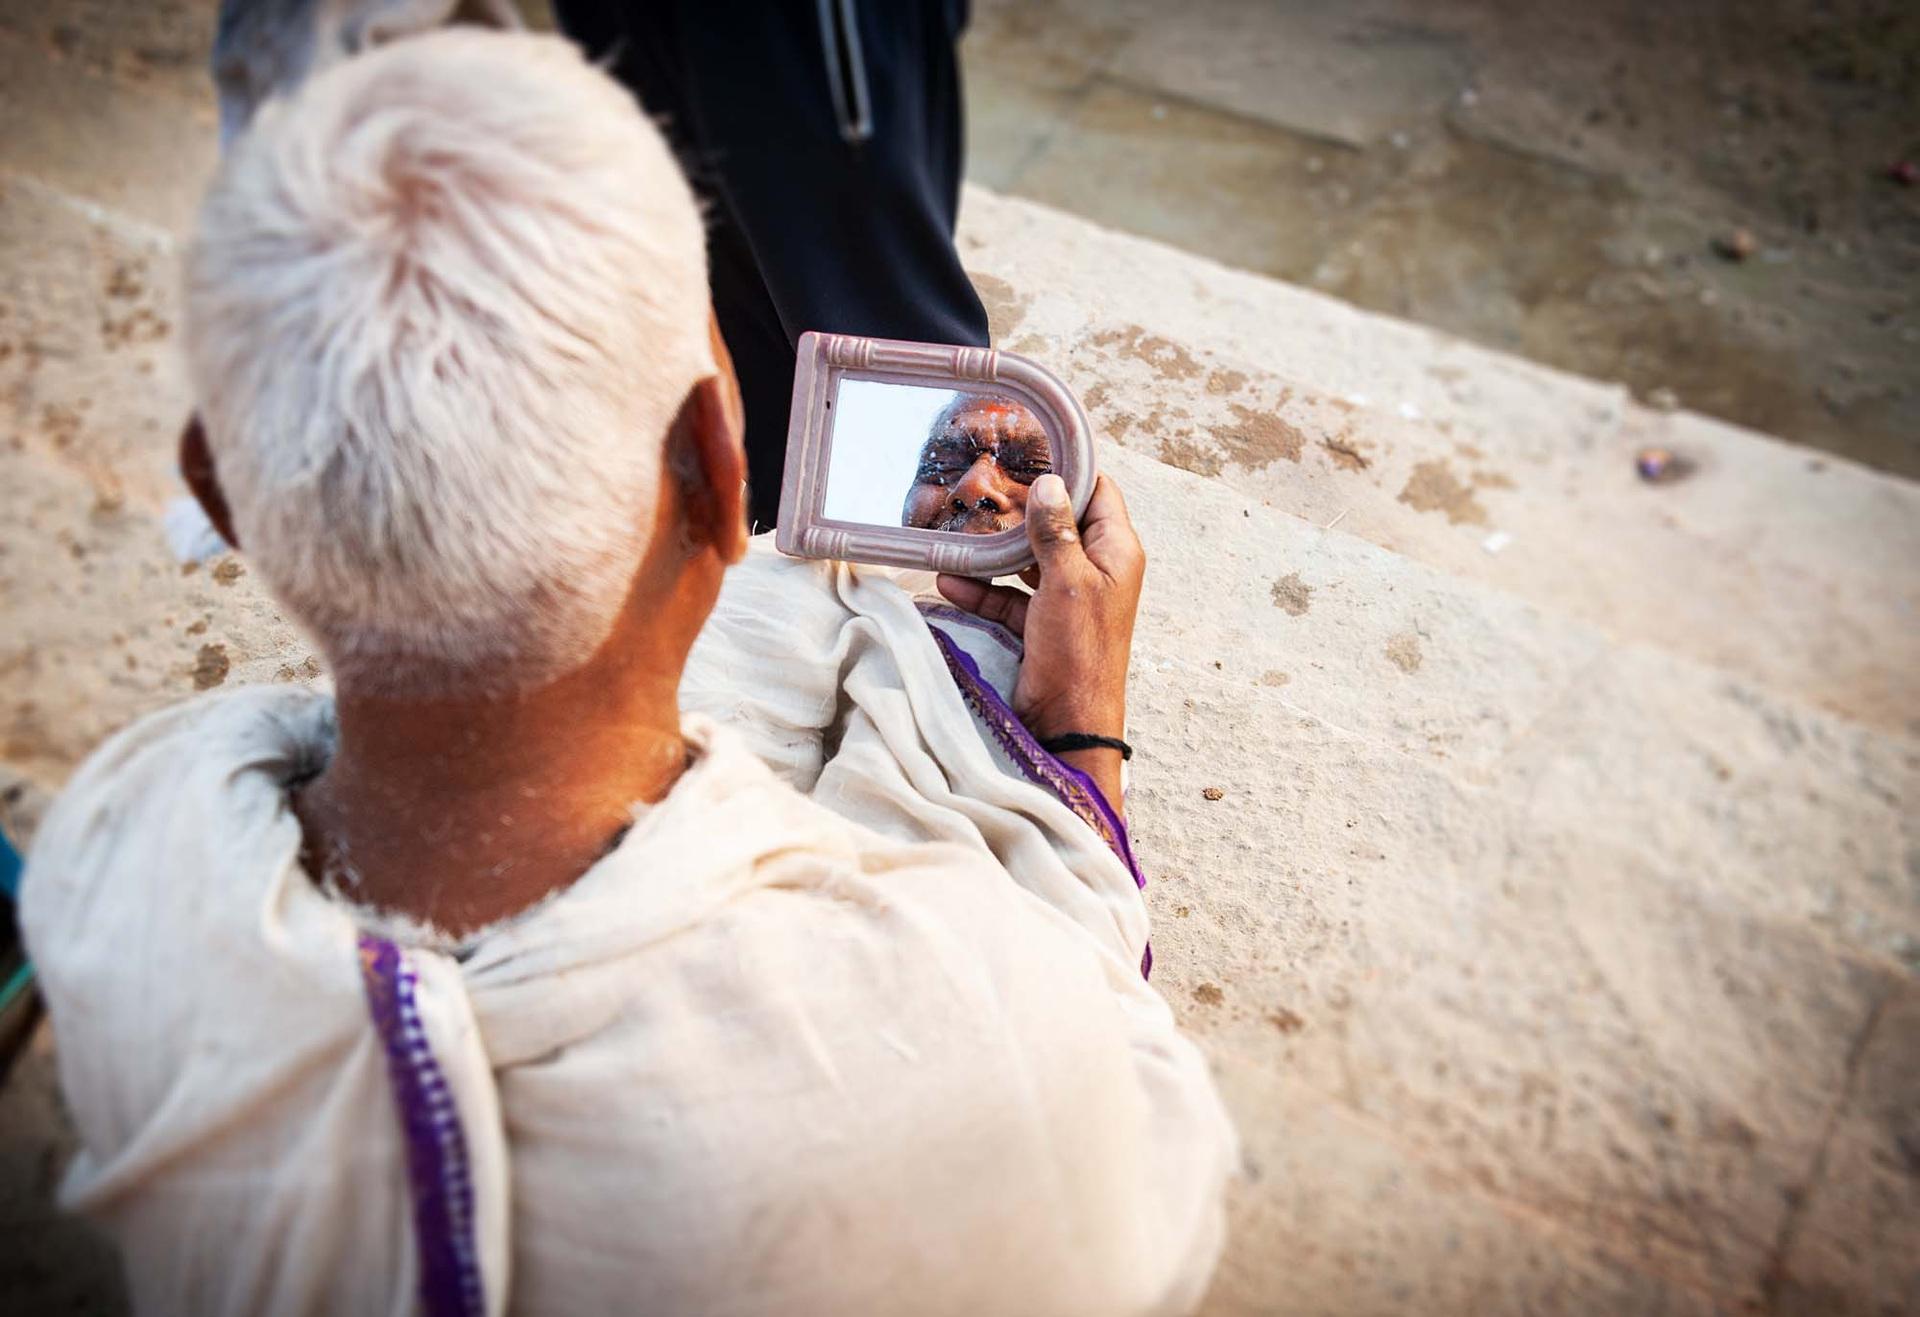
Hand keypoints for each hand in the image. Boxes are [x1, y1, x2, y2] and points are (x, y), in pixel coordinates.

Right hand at [937, 474, 1144, 806]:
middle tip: (982, 489)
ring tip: (959, 531)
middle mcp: (1096, 570)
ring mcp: (1068, 598)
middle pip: (1059, 524)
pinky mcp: (1042, 625)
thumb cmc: (1078, 651)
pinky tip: (948, 581)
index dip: (1069, 471)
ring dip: (994, 552)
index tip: (1031, 451)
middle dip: (1020, 510)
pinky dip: (983, 591)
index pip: (1099, 493)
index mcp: (1116, 552)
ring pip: (1029, 561)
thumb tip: (1050, 483)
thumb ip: (1056, 532)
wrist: (1068, 723)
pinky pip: (1010, 597)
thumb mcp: (1066, 582)